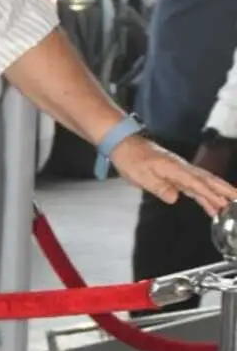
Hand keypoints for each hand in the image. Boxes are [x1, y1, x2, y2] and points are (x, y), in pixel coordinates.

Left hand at [113, 134, 236, 216]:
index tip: (224, 201)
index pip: (196, 182)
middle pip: (207, 180)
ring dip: (217, 194)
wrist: (124, 145)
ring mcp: (180, 171)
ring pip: (203, 183)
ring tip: (230, 206)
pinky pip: (194, 186)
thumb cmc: (131, 159)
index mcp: (174, 168)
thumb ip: (158, 186)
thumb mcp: (139, 175)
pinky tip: (210, 205)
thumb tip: (175, 197)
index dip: (210, 193)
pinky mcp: (177, 175)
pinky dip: (204, 195)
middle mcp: (181, 168)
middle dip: (223, 190)